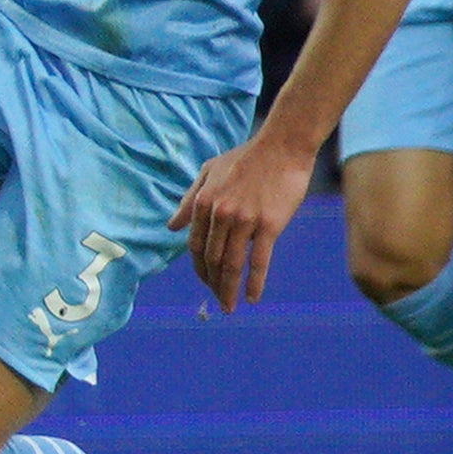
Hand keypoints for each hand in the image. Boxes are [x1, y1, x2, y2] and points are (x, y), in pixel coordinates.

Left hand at [170, 135, 314, 311]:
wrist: (281, 147)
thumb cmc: (245, 158)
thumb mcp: (208, 172)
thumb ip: (189, 200)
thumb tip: (170, 227)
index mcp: (203, 202)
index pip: (195, 245)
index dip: (199, 268)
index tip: (205, 281)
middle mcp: (219, 214)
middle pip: (212, 259)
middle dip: (212, 284)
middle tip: (218, 301)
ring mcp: (244, 220)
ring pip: (232, 264)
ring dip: (228, 289)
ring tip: (229, 306)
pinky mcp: (269, 225)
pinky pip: (258, 261)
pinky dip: (253, 283)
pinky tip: (252, 298)